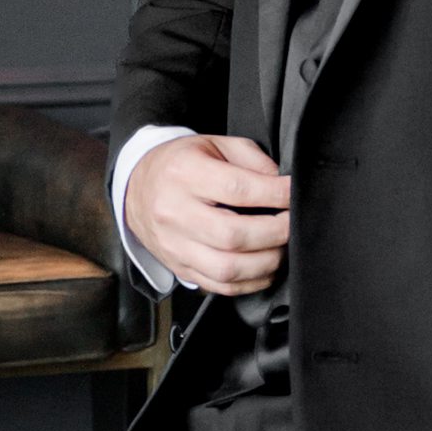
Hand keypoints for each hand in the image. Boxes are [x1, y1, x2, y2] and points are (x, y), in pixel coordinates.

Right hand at [125, 133, 290, 295]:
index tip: (294, 194)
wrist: (138, 187)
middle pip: (233, 235)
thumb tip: (282, 185)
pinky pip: (219, 286)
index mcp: (184, 174)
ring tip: (281, 247)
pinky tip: (264, 267)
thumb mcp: (214, 145)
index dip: (275, 195)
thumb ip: (252, 160)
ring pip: (227, 268)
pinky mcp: (180, 267)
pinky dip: (250, 282)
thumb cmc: (181, 165)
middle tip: (293, 223)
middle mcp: (175, 212)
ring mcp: (175, 245)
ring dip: (266, 262)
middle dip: (276, 232)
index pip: (236, 189)